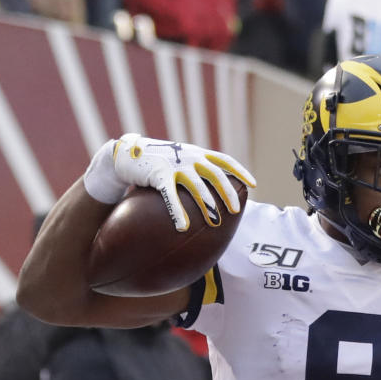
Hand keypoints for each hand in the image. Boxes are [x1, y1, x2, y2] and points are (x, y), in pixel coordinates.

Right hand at [84, 133, 256, 231]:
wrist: (127, 153)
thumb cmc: (159, 162)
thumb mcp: (181, 161)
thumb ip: (198, 171)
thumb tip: (217, 191)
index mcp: (197, 154)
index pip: (224, 160)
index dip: (240, 170)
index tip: (253, 184)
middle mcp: (189, 157)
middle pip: (215, 174)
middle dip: (227, 192)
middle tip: (234, 209)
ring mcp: (174, 164)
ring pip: (196, 185)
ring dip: (207, 204)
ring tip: (215, 222)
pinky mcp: (158, 173)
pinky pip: (170, 194)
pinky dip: (177, 210)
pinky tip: (182, 226)